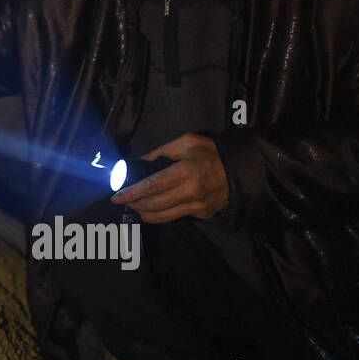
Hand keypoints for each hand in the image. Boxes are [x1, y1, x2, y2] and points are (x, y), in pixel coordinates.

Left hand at [109, 133, 228, 222]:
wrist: (242, 169)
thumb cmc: (212, 152)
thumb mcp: (186, 142)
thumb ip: (161, 151)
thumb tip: (140, 162)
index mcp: (185, 172)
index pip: (151, 186)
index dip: (131, 193)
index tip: (116, 197)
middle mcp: (190, 193)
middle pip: (153, 205)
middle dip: (135, 204)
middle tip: (124, 199)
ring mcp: (197, 206)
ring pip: (163, 217)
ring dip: (145, 213)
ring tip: (136, 205)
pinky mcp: (202, 214)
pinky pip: (176, 217)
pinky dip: (162, 214)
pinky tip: (156, 207)